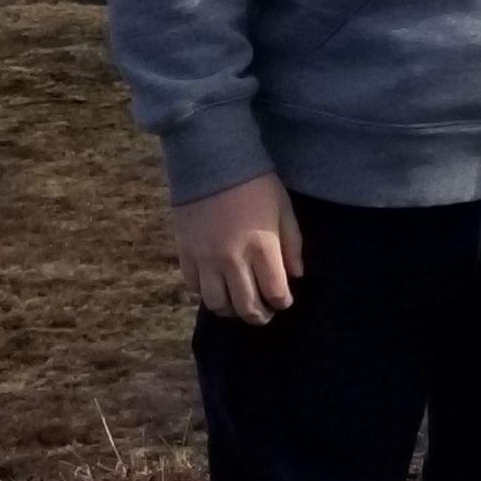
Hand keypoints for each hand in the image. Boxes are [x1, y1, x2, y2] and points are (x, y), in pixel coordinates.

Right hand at [171, 173, 303, 324]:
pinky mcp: (185, 256)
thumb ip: (292, 244)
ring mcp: (205, 260)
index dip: (281, 302)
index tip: (284, 301)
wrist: (212, 164)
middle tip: (264, 315)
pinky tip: (217, 291)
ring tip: (239, 308)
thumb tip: (295, 275)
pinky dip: (206, 295)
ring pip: (216, 303)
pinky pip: (194, 288)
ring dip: (230, 311)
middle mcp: (232, 259)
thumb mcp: (284, 209)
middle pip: (245, 304)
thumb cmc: (256, 185)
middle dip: (258, 315)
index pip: (274, 291)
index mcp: (262, 247)